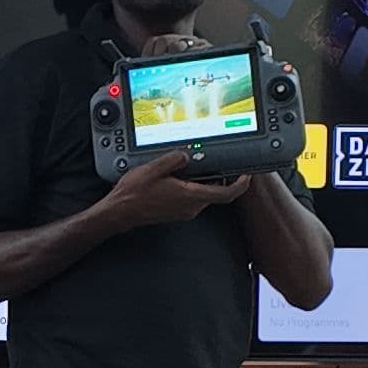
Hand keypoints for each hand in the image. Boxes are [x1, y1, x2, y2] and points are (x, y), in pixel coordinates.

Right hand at [92, 153, 243, 230]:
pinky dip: (196, 187)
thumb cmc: (134, 195)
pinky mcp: (177, 212)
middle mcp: (190, 206)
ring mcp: (184, 211)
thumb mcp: (153, 169)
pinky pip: (194, 198)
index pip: (226, 193)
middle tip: (222, 163)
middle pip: (217, 193)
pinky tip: (183, 177)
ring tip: (198, 166)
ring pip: (205, 195)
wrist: (120, 212)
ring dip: (207, 182)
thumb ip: (174, 159)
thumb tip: (186, 154)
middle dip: (223, 178)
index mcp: (189, 195)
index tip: (246, 175)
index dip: (241, 184)